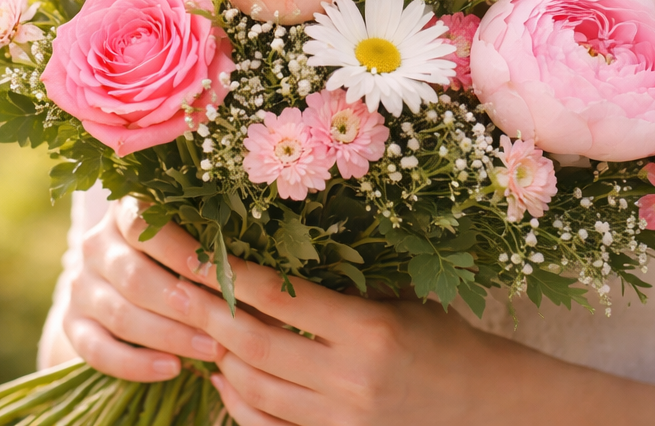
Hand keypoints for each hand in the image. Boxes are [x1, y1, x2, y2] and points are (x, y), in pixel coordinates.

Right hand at [58, 196, 227, 381]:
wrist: (125, 283)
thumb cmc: (177, 256)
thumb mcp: (192, 244)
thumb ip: (219, 257)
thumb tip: (272, 280)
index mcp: (124, 212)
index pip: (145, 224)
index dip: (182, 250)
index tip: (220, 272)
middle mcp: (95, 245)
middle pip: (134, 276)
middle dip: (183, 304)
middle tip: (224, 323)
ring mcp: (80, 285)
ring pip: (120, 314)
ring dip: (169, 335)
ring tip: (210, 350)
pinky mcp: (71, 323)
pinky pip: (97, 350)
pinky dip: (136, 364)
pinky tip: (172, 368)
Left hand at [131, 220, 521, 425]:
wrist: (486, 405)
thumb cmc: (443, 338)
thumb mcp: (399, 299)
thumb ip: (341, 285)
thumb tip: (268, 250)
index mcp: (369, 330)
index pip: (278, 297)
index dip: (227, 272)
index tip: (189, 246)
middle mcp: (352, 379)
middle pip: (254, 345)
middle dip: (206, 315)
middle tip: (168, 286)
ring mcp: (343, 419)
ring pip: (254, 389)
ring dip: (217, 358)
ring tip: (192, 327)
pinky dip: (238, 403)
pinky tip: (223, 378)